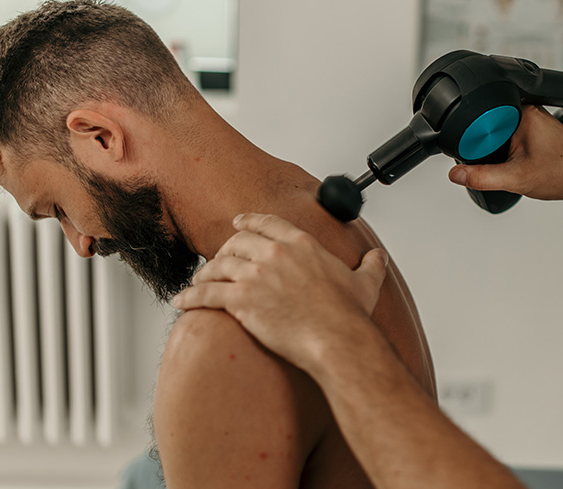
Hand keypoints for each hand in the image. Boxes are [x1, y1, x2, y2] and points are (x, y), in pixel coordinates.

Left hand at [172, 213, 388, 369]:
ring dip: (204, 273)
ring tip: (197, 282)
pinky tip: (183, 301)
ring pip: (218, 265)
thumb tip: (379, 258)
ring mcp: (255, 275)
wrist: (337, 340)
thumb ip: (370, 266)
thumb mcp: (365, 283)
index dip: (248, 221)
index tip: (238, 223)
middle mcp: (274, 254)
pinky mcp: (241, 300)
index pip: (266, 223)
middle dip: (223, 249)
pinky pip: (207, 293)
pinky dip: (191, 296)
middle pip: (237, 242)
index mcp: (301, 244)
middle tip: (216, 258)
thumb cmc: (348, 316)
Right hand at [448, 105, 562, 203]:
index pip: (482, 121)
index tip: (471, 157)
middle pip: (487, 127)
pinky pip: (507, 138)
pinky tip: (515, 164)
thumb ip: (483, 177)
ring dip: (495, 151)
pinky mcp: (533, 131)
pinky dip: (505, 153)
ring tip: (510, 165)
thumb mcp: (518, 178)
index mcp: (523, 113)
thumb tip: (457, 174)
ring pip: (497, 134)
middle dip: (484, 148)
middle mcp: (528, 111)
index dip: (473, 141)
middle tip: (498, 165)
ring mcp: (531, 120)